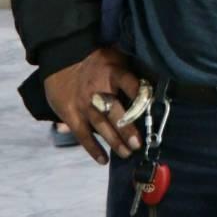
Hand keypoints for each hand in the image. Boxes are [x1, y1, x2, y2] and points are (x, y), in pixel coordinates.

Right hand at [42, 46, 142, 163]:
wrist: (62, 56)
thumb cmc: (96, 58)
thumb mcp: (116, 56)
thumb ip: (130, 71)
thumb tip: (154, 81)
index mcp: (114, 73)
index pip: (131, 85)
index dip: (142, 97)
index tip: (152, 109)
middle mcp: (100, 90)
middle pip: (116, 112)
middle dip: (127, 129)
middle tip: (138, 144)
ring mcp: (84, 104)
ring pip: (101, 126)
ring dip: (114, 141)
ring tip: (127, 153)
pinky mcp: (71, 114)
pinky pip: (82, 134)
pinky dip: (92, 148)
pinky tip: (103, 160)